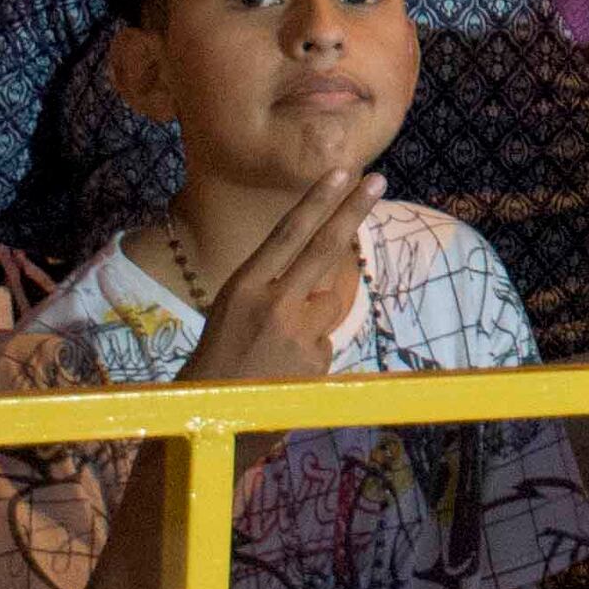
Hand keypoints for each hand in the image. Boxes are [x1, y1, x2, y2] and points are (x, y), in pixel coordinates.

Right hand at [175, 166, 377, 387]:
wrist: (209, 417)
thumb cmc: (219, 357)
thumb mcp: (233, 310)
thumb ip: (273, 287)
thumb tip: (321, 274)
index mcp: (244, 287)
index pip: (287, 234)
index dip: (316, 201)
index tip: (341, 171)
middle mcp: (273, 304)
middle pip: (324, 249)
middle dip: (353, 211)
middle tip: (378, 181)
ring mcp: (298, 335)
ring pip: (330, 304)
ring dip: (316, 315)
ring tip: (280, 343)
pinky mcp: (316, 364)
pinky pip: (325, 344)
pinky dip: (312, 352)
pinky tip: (284, 370)